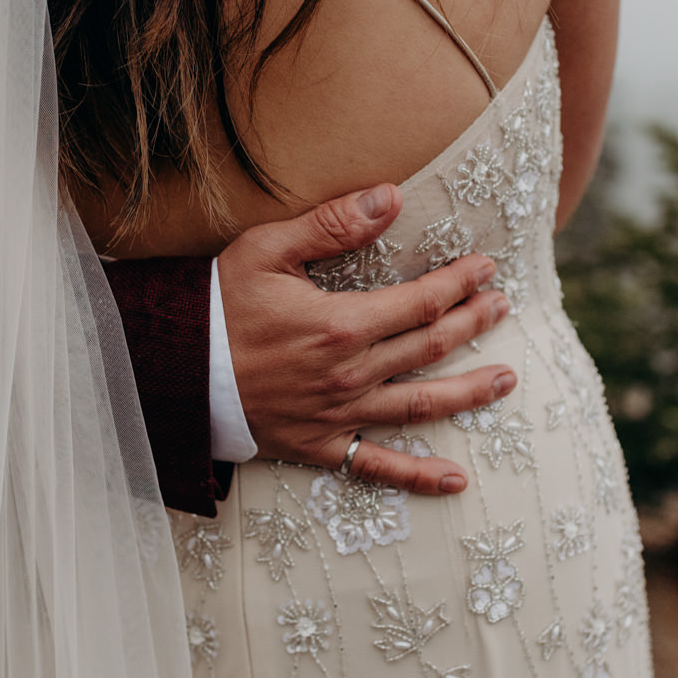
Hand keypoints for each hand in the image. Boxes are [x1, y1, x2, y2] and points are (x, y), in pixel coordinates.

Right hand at [218, 184, 514, 493]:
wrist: (170, 370)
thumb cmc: (216, 305)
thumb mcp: (266, 250)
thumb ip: (332, 225)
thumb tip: (391, 197)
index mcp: (341, 325)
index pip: (419, 303)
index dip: (458, 284)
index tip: (484, 269)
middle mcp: (349, 375)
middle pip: (429, 349)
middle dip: (472, 323)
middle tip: (501, 306)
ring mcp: (337, 415)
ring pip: (419, 405)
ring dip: (468, 392)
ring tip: (507, 379)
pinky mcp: (319, 446)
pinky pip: (376, 466)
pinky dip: (419, 476)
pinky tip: (456, 480)